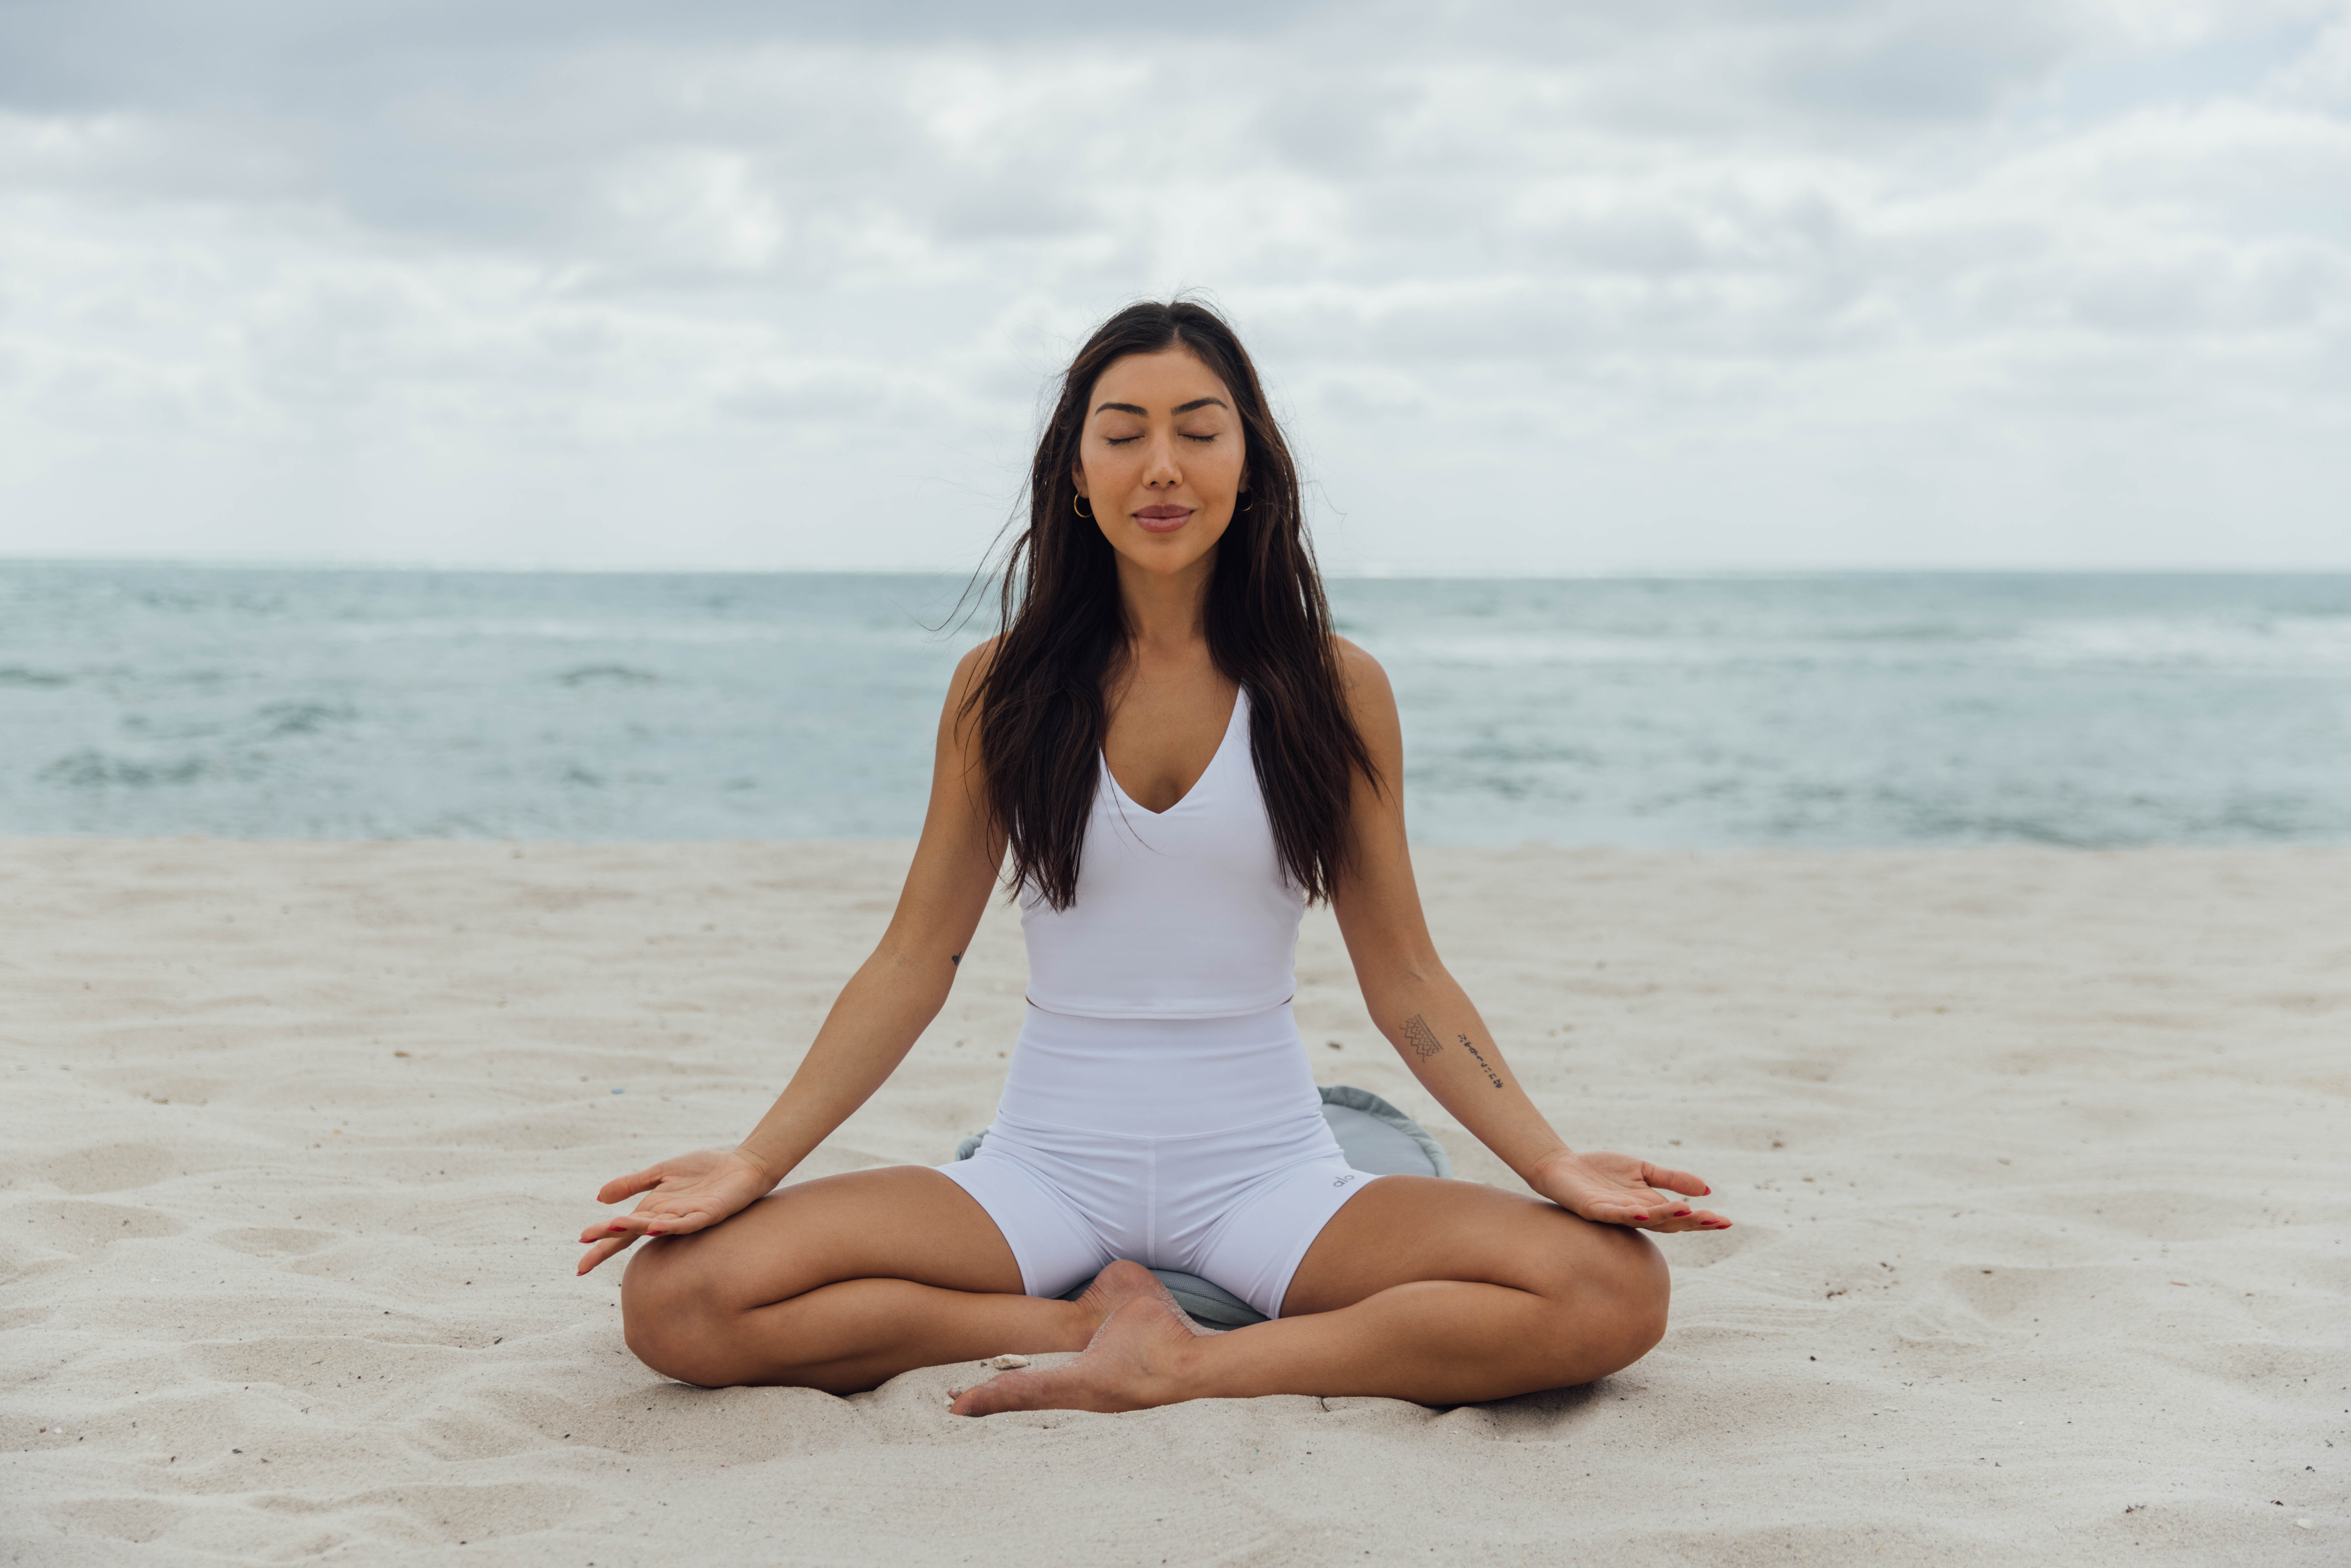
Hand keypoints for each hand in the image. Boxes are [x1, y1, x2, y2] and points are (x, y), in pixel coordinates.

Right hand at [575, 1148, 778, 1274]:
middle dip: (609, 1240)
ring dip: (635, 1228)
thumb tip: (599, 1197)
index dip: (601, 1243)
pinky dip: (671, 1225)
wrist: (741, 1167)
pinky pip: (687, 1223)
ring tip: (612, 1227)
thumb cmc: (704, 1171)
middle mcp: (665, 1218)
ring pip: (656, 1227)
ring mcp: (686, 1218)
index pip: (620, 1231)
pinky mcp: (707, 1214)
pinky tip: (656, 1226)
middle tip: (585, 1253)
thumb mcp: (661, 1172)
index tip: (579, 1261)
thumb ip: (632, 1184)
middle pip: (633, 1232)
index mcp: (652, 1209)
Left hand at [1529, 1149, 1729, 1233]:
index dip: (1702, 1220)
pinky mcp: (1593, 1210)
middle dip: (1691, 1221)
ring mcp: (1615, 1215)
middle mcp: (1636, 1215)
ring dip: (1664, 1216)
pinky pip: (1612, 1215)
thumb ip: (1671, 1179)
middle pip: (1668, 1223)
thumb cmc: (1602, 1171)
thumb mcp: (1643, 1170)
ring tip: (1686, 1209)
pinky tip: (1643, 1212)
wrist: (1563, 1167)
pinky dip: (1628, 1215)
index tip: (1726, 1220)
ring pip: (1644, 1220)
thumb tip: (1706, 1189)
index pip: (1680, 1217)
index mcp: (1649, 1206)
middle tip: (1715, 1219)